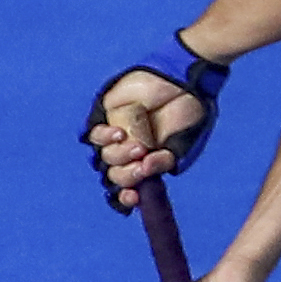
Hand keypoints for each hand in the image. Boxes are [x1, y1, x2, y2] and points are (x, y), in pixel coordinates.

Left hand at [89, 71, 209, 207]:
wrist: (186, 83)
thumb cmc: (188, 114)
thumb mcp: (181, 146)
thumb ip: (163, 164)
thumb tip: (145, 171)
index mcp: (147, 163)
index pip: (128, 188)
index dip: (126, 198)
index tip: (134, 197)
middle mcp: (129, 152)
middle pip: (113, 176)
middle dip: (127, 176)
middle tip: (143, 162)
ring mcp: (117, 135)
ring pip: (103, 159)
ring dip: (120, 156)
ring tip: (140, 145)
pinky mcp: (106, 115)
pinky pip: (92, 135)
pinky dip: (104, 138)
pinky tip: (120, 132)